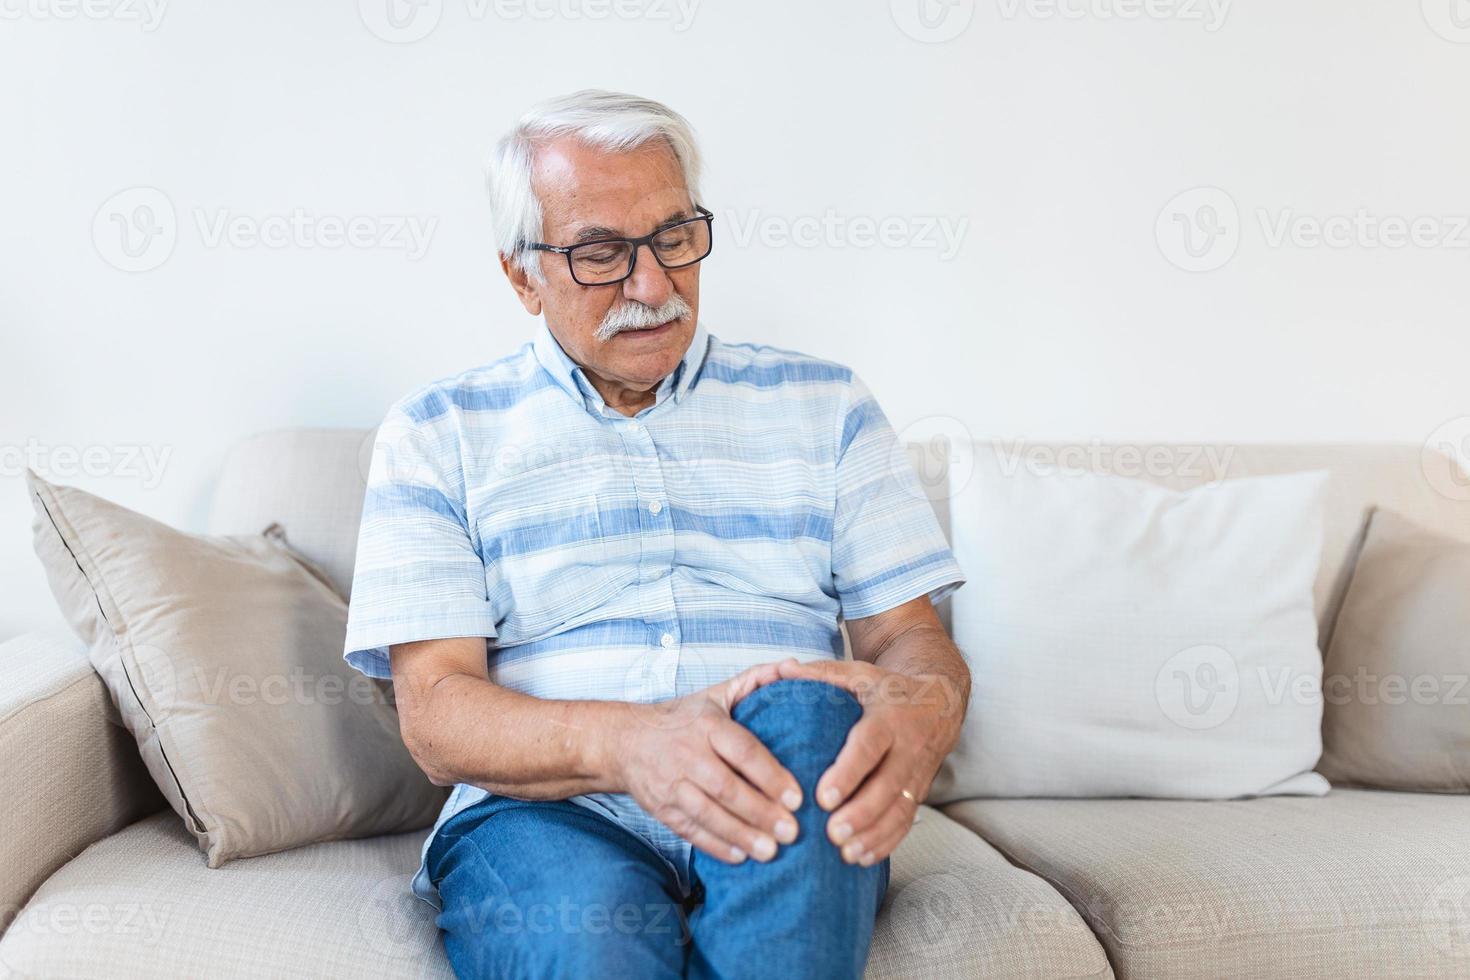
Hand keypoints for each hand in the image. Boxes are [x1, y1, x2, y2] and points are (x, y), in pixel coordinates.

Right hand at [611, 662, 803, 864]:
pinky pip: (690, 831)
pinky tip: (741, 857)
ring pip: (708, 814)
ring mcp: (672, 784)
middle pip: (727, 788)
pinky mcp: (662, 808)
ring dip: (741, 834)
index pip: (742, 751)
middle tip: (792, 831)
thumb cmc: (682, 718)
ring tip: (771, 851)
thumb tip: (793, 666)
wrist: (625, 741)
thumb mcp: (715, 694)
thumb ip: (756, 680)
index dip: (770, 775)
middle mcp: (688, 754)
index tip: (797, 797)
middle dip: (760, 812)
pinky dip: (715, 845)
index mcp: (706, 725)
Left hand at [772, 658, 963, 865]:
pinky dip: (887, 842)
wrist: (940, 701)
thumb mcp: (860, 674)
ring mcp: (917, 773)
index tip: (823, 797)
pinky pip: (906, 821)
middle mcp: (907, 748)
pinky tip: (862, 858)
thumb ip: (822, 675)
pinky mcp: (920, 792)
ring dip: (874, 834)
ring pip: (899, 809)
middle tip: (832, 834)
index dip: (848, 773)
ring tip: (845, 853)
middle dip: (861, 813)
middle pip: (887, 786)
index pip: (869, 747)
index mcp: (889, 718)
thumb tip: (783, 668)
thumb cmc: (888, 689)